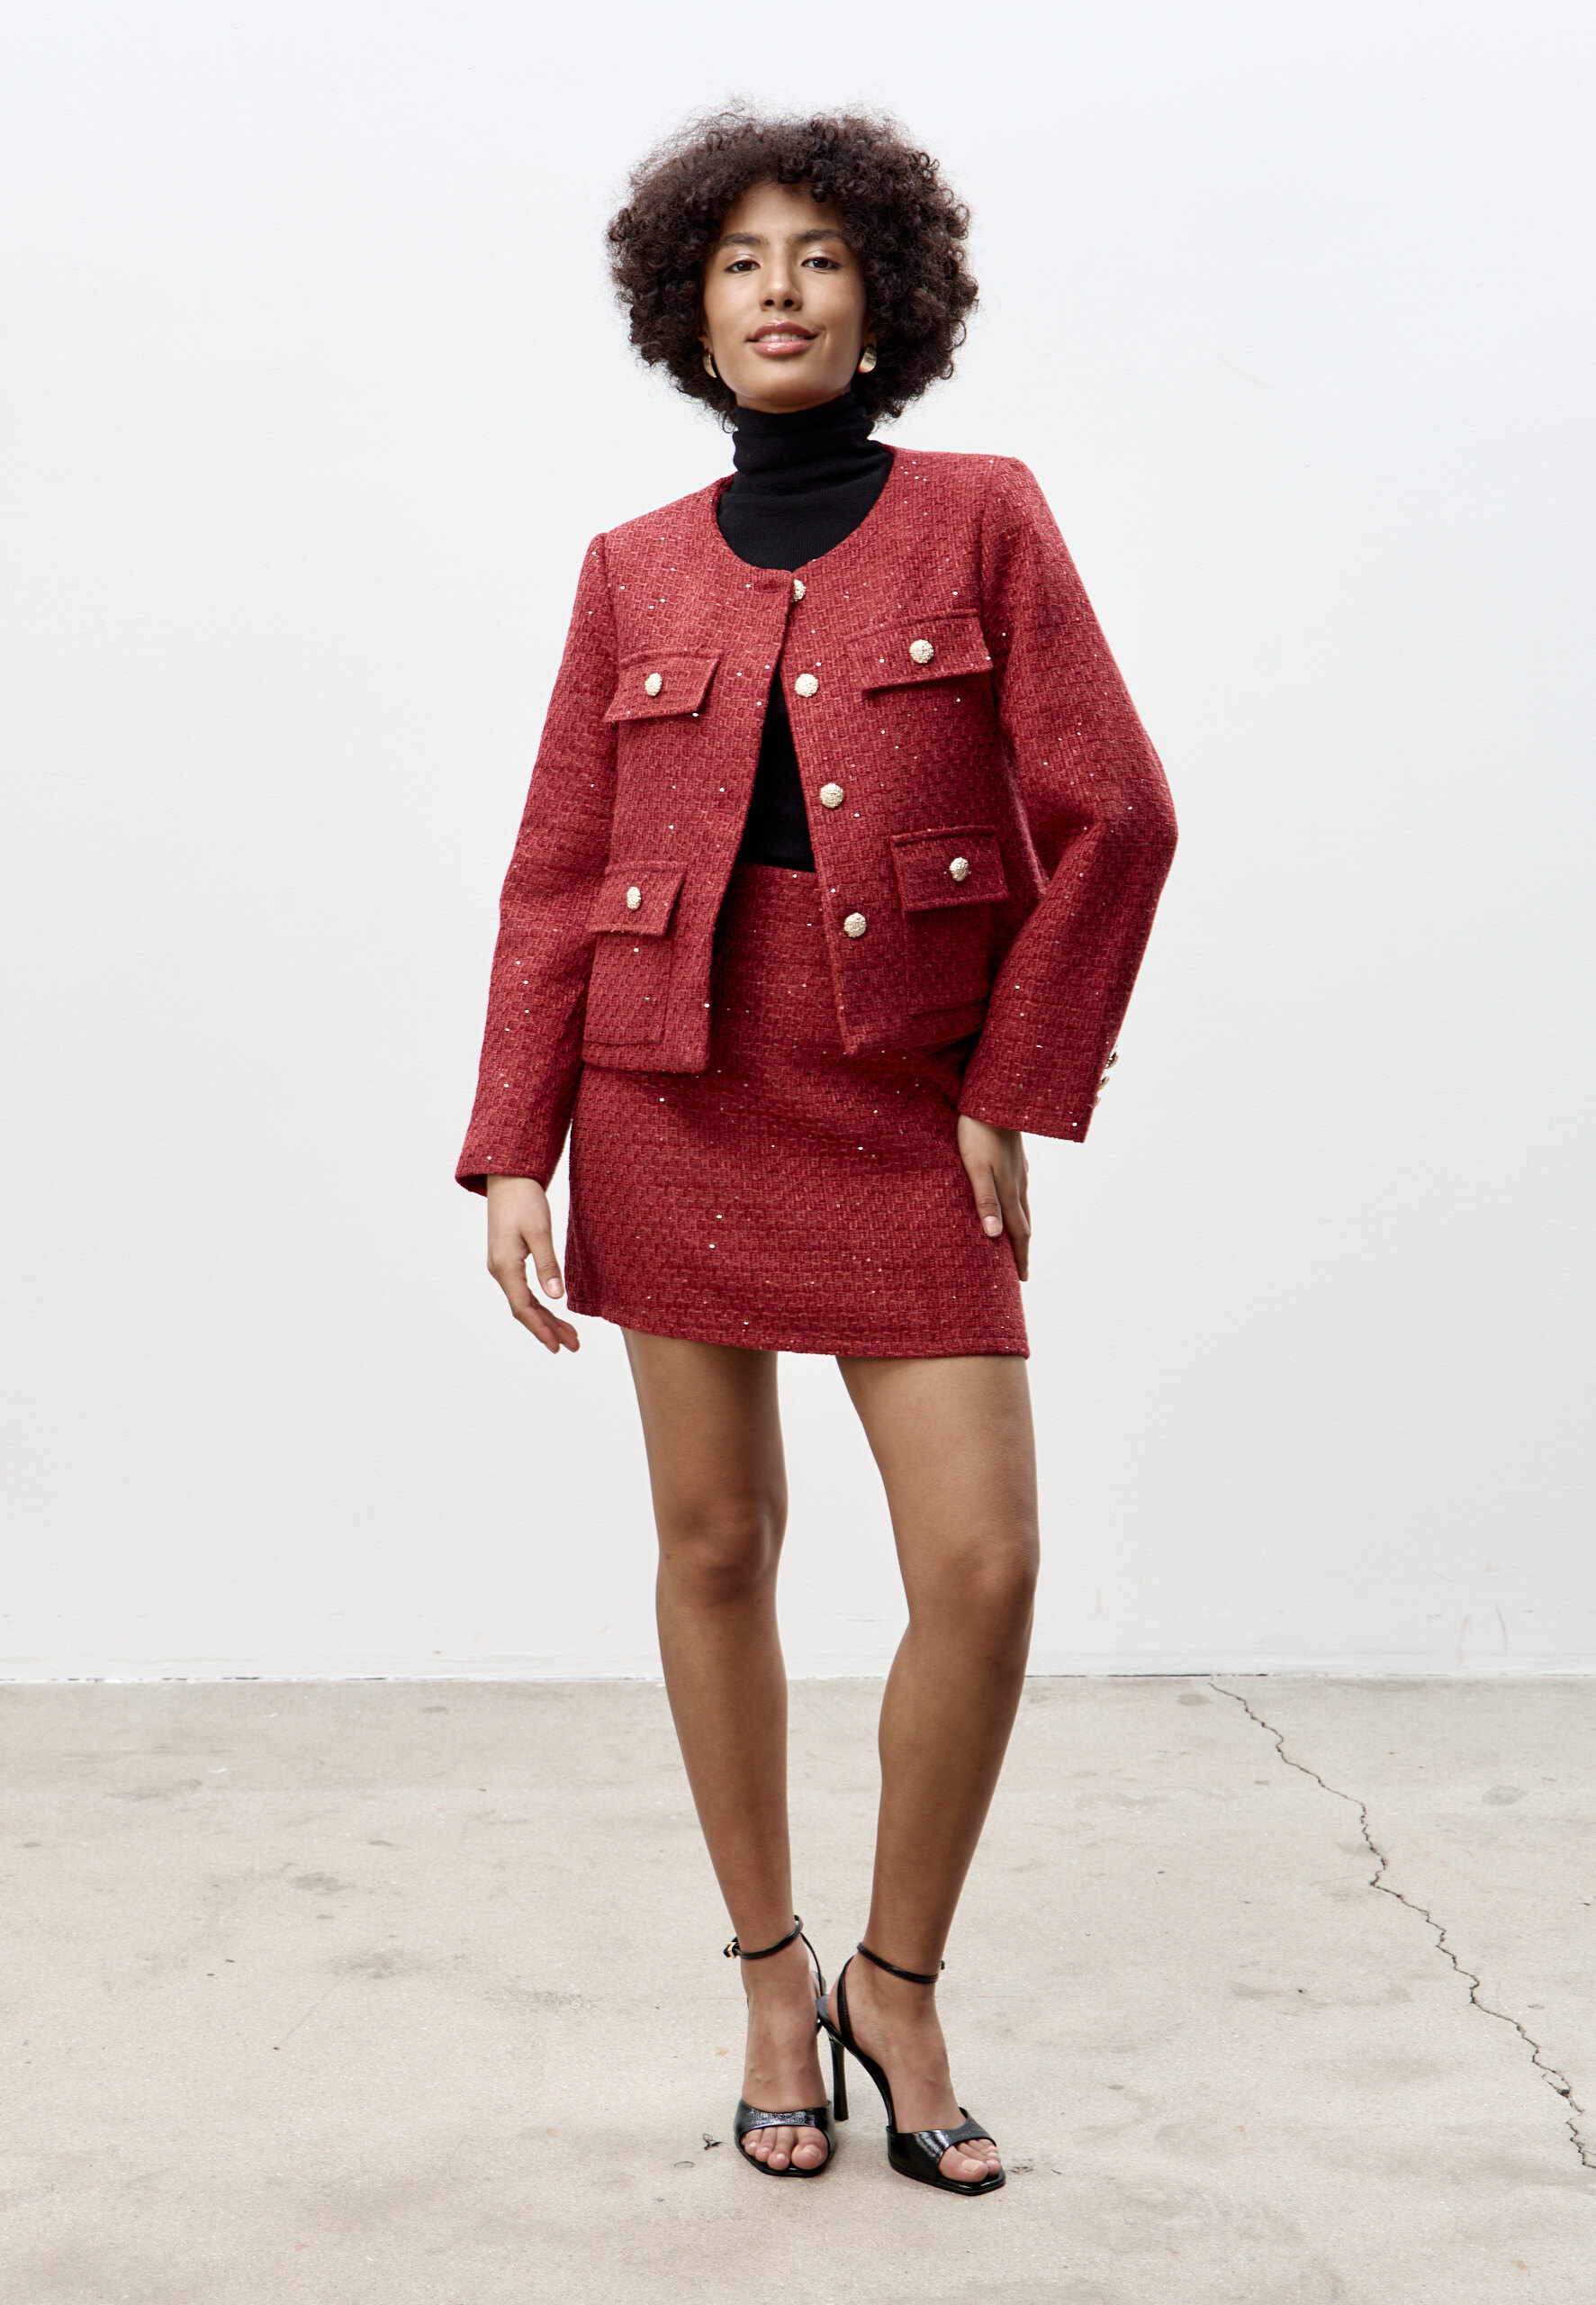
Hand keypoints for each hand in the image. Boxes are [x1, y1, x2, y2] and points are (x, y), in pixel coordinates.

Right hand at [485, 1176, 579, 1353]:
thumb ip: (548, 1265)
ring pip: (525, 1301)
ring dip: (546, 1318)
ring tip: (570, 1334)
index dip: (541, 1329)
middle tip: (573, 1345)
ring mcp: (503, 1266)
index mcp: (506, 1266)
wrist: (509, 1178)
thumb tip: (557, 1297)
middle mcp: (500, 1270)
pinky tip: (553, 1310)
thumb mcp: (540, 1231)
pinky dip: (539, 1303)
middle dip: (548, 1329)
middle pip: (524, 1309)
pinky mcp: (508, 1260)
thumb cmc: (524, 1200)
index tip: (558, 1346)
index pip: (523, 1308)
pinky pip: (523, 1290)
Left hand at [955, 1116, 1029, 1280]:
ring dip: (1021, 1228)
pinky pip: (1019, 1191)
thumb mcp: (975, 1168)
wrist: (995, 1098)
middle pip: (1024, 1223)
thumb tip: (995, 1235)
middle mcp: (1019, 1184)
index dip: (1020, 1257)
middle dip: (1022, 1249)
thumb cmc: (977, 1132)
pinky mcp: (1017, 1158)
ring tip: (1016, 1243)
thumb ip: (984, 1200)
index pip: (1018, 1233)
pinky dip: (1017, 1207)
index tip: (1022, 1279)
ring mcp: (1020, 1170)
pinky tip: (1012, 1204)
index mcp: (1009, 1191)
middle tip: (1021, 1270)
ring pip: (1023, 1206)